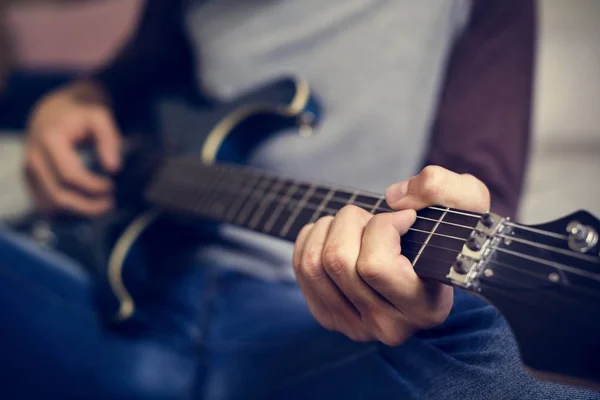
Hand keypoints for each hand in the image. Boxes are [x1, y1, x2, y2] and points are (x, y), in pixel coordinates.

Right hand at [24, 82, 121, 215]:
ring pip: (50, 204)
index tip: (112, 186)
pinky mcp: (28, 178)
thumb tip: (113, 168)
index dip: (92, 186)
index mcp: (50, 140)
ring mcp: (28, 169)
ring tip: (100, 205)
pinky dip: (66, 208)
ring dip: (77, 210)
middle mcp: (34, 157)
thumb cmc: (82, 112)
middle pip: (58, 195)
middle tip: (109, 204)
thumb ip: (109, 140)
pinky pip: (44, 203)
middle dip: (86, 206)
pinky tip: (85, 203)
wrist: (55, 107)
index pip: (70, 176)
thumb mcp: (100, 116)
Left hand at [292, 165, 490, 345]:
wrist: (437, 261)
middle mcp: (387, 326)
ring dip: (328, 228)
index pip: (375, 266)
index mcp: (425, 308)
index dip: (382, 227)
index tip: (404, 217)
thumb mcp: (468, 201)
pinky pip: (302, 270)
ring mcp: (353, 325)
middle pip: (338, 261)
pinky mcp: (329, 317)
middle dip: (350, 221)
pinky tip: (331, 233)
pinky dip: (310, 239)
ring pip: (316, 264)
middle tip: (371, 216)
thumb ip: (444, 188)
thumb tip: (394, 198)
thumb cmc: (449, 231)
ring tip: (351, 223)